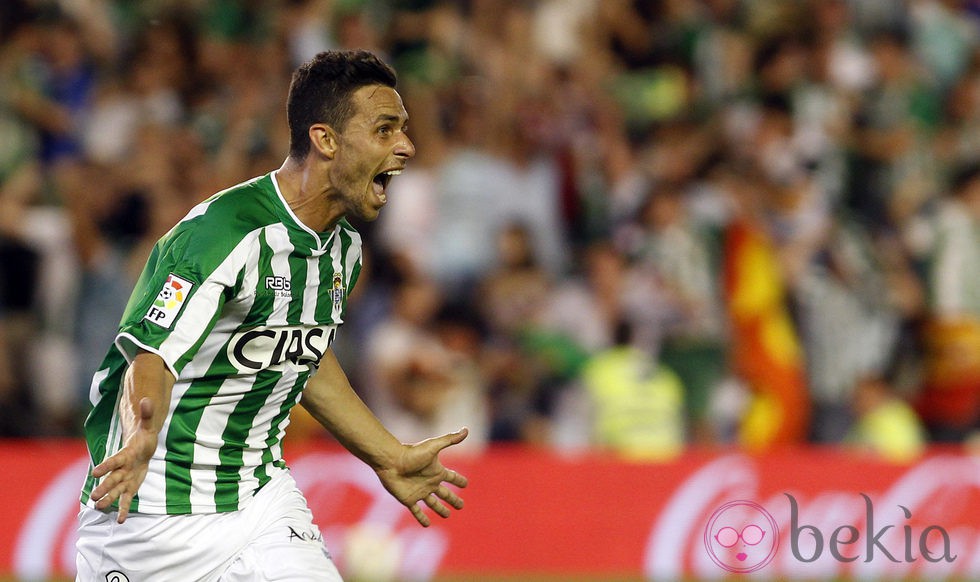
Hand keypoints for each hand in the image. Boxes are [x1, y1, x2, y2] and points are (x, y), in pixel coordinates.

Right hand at [90, 397, 157, 523]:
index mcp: (125, 454)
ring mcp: (125, 478)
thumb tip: (148, 399)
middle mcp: (122, 469)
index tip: (94, 472)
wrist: (142, 448)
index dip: (106, 465)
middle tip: (92, 498)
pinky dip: (124, 509)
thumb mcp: (147, 426)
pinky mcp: (131, 486)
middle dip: (103, 487)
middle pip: (112, 479)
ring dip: (108, 500)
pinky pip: (127, 499)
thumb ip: (147, 415)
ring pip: (115, 491)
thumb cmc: (144, 437)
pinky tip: (121, 521)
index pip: (114, 460)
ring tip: (98, 508)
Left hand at [375, 428, 469, 526]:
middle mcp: (430, 483)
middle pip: (445, 494)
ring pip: (433, 504)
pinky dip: (422, 518)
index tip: (465, 484)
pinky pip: (417, 512)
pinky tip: (427, 524)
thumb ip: (450, 439)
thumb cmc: (411, 453)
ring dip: (441, 509)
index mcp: (437, 471)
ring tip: (448, 515)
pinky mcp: (409, 500)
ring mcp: (420, 492)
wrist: (390, 461)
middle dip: (454, 500)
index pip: (453, 477)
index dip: (460, 480)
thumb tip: (466, 429)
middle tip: (461, 506)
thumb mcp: (433, 446)